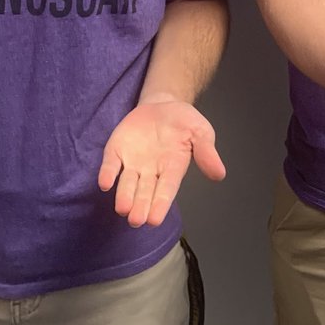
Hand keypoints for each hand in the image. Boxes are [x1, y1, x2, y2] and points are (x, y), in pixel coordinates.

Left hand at [98, 99, 225, 226]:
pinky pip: (111, 164)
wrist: (162, 104)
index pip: (166, 190)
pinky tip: (105, 183)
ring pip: (126, 184)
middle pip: (145, 192)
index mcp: (172, 169)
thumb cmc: (183, 122)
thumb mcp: (200, 131)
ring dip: (124, 196)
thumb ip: (206, 151)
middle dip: (140, 206)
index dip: (160, 204)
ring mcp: (132, 162)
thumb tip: (220, 174)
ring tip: (122, 208)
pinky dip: (107, 173)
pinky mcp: (116, 150)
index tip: (154, 220)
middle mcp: (151, 171)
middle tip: (136, 220)